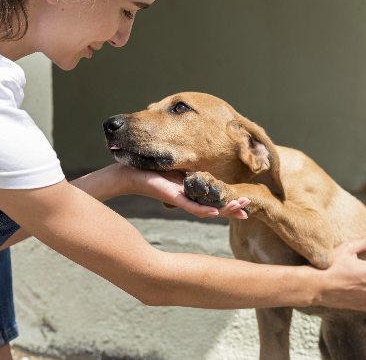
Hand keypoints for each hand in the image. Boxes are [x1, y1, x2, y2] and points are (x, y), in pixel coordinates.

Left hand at [118, 165, 249, 218]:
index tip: (246, 206)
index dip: (229, 205)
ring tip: (241, 208)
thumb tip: (205, 167)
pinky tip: (216, 212)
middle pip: (213, 208)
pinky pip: (190, 206)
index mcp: (190, 193)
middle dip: (232, 208)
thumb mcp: (177, 169)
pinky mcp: (172, 197)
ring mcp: (180, 200)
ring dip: (224, 210)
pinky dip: (204, 209)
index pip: (214, 201)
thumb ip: (191, 171)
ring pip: (206, 210)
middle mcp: (187, 199)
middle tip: (248, 209)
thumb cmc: (151, 170)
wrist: (129, 174)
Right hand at [312, 236, 365, 310]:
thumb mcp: (345, 249)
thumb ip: (363, 243)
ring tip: (360, 278)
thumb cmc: (329, 266)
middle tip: (362, 271)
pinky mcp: (362, 307)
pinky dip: (365, 295)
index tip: (363, 264)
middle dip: (365, 273)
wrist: (315, 286)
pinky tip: (360, 289)